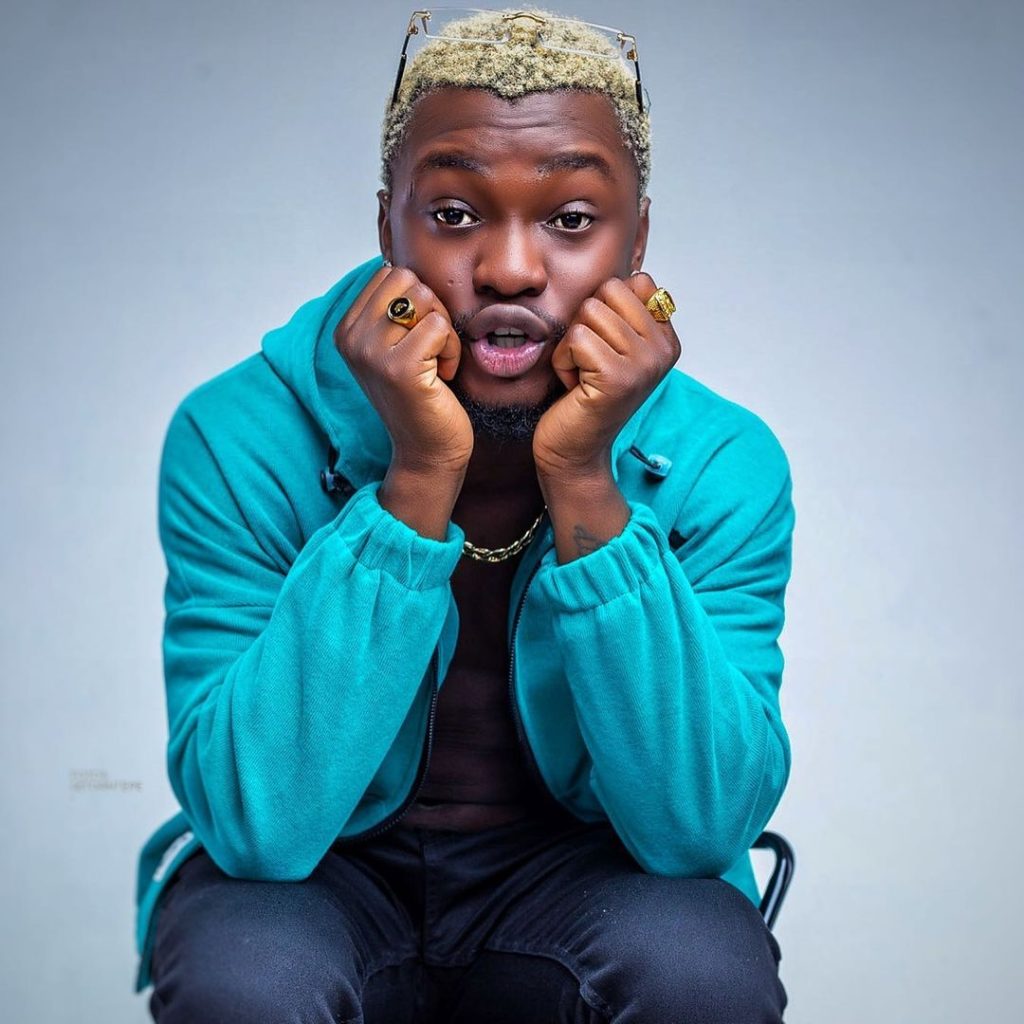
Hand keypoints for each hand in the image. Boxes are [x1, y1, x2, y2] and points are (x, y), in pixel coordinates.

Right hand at [334, 265, 473, 474]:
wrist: (427, 451)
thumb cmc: (421, 397)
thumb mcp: (395, 346)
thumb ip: (392, 308)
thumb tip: (399, 263)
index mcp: (346, 329)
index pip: (390, 273)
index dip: (417, 301)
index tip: (415, 340)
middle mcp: (351, 339)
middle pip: (407, 279)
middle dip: (431, 309)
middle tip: (430, 349)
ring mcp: (371, 353)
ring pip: (425, 298)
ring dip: (443, 330)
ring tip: (433, 364)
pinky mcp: (399, 368)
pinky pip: (440, 326)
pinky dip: (450, 350)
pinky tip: (440, 377)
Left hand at [533, 273, 681, 479]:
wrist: (574, 450)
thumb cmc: (584, 395)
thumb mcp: (611, 346)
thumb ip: (624, 312)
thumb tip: (634, 271)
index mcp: (666, 339)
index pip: (637, 281)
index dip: (605, 307)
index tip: (605, 347)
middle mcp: (663, 350)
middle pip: (609, 290)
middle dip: (585, 323)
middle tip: (589, 362)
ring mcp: (644, 364)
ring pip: (589, 312)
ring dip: (572, 345)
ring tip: (583, 375)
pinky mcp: (618, 377)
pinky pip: (575, 339)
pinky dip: (563, 362)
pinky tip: (575, 387)